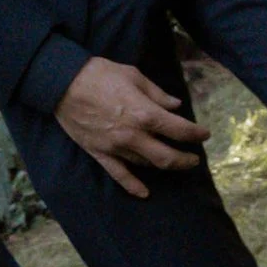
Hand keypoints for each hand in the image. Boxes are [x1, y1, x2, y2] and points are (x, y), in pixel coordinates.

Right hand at [53, 57, 207, 201]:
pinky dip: (133, 186)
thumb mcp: (134, 76)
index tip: (204, 134)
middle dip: (185, 160)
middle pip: (167, 157)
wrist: (62, 83)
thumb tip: (175, 105)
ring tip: (171, 162)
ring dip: (163, 166)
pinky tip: (144, 193)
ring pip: (146, 165)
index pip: (179, 130)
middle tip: (194, 159)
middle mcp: (133, 135)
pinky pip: (119, 174)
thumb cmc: (100, 74)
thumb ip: (157, 94)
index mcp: (145, 113)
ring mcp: (115, 147)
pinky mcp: (100, 152)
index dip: (196, 134)